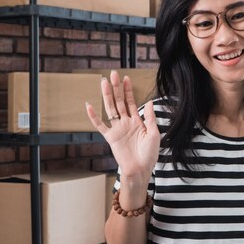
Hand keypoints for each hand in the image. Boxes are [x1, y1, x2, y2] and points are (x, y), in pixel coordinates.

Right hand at [85, 70, 159, 187]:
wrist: (140, 169)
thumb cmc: (149, 154)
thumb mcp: (154, 134)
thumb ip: (150, 118)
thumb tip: (149, 101)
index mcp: (137, 121)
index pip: (131, 102)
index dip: (128, 90)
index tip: (126, 78)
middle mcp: (126, 123)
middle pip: (119, 102)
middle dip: (116, 88)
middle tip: (113, 74)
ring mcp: (117, 129)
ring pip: (110, 109)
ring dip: (107, 96)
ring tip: (103, 83)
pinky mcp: (110, 138)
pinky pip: (100, 125)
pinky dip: (94, 116)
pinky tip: (89, 105)